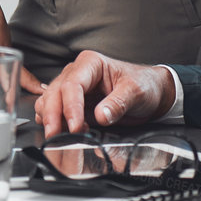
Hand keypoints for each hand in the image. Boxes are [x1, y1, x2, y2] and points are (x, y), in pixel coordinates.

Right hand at [34, 50, 175, 137]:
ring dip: (51, 120)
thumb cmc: (144, 84)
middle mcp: (77, 73)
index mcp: (91, 63)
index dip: (71, 107)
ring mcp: (73, 89)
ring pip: (49, 102)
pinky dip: (55, 123)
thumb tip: (101, 115)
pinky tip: (63, 134)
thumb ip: (119, 103)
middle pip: (55, 93)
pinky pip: (55, 112)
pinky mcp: (73, 105)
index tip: (75, 127)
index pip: (72, 84)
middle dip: (53, 116)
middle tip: (55, 136)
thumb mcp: (137, 91)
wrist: (151, 93)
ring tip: (62, 137)